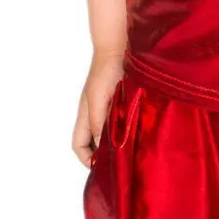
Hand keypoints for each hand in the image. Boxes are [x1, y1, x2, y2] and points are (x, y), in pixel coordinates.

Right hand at [72, 52, 124, 167]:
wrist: (120, 50)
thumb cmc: (105, 72)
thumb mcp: (99, 99)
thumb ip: (98, 122)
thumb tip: (102, 148)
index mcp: (86, 116)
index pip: (79, 146)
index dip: (87, 159)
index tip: (102, 168)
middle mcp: (95, 117)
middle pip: (95, 146)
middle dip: (104, 157)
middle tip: (121, 167)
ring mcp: (109, 112)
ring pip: (109, 138)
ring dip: (118, 147)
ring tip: (131, 155)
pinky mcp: (122, 107)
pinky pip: (122, 127)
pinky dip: (127, 136)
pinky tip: (139, 139)